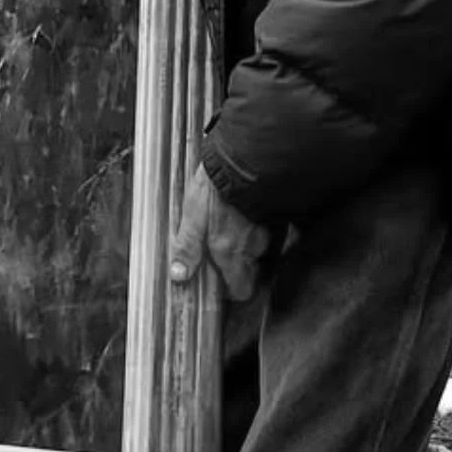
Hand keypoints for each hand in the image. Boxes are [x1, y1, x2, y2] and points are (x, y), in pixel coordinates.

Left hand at [170, 164, 270, 302]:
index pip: (240, 290)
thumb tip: (179, 275)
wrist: (242, 160)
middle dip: (237, 267)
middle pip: (250, 271)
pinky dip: (254, 226)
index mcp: (230, 252)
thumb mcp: (193, 216)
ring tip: (229, 225)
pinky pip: (264, 229)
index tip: (219, 283)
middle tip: (220, 251)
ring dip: (245, 243)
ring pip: (257, 249)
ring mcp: (265, 231)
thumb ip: (187, 247)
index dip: (231, 291)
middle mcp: (251, 247)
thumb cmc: (215, 188)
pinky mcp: (273, 213)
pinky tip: (242, 211)